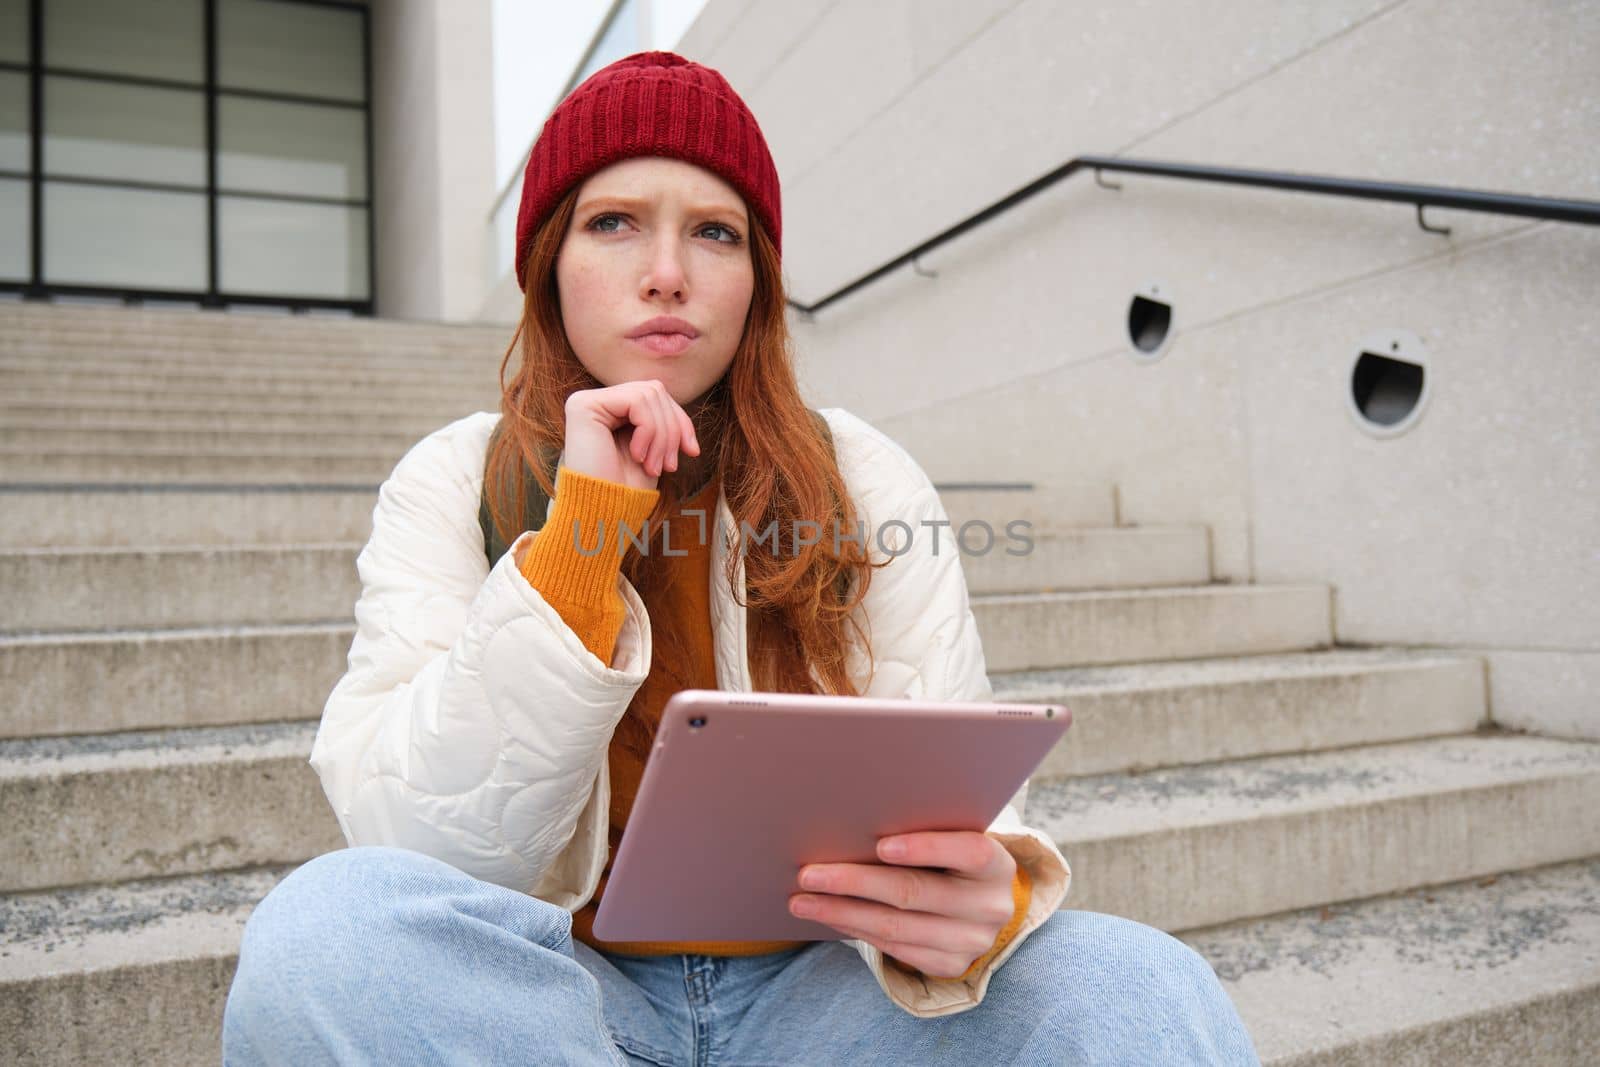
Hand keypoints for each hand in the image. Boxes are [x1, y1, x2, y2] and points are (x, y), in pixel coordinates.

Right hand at [563, 381, 699, 489]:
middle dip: (672, 429)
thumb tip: (678, 403)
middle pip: (654, 391)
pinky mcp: (583, 406)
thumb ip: (660, 420)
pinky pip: (636, 401)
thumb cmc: (627, 490)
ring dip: (661, 435)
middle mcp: (595, 402)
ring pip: (649, 394)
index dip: (680, 421)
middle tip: (668, 466)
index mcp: (611, 411)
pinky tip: (637, 456)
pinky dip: (648, 430)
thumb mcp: (654, 449)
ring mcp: (585, 402)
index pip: (655, 395)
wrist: (603, 514)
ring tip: (653, 466)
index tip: (692, 452)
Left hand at [788, 831, 1018, 979]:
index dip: (925, 848)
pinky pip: (894, 948)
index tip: (880, 844)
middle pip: (914, 892)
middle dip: (854, 882)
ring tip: (803, 901)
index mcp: (995, 864)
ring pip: (895, 927)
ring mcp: (970, 942)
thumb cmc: (957, 858)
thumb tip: (854, 820)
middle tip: (809, 874)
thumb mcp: (956, 839)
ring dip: (841, 913)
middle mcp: (988, 906)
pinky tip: (830, 916)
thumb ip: (926, 830)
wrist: (988, 905)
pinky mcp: (949, 965)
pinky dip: (856, 930)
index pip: (967, 852)